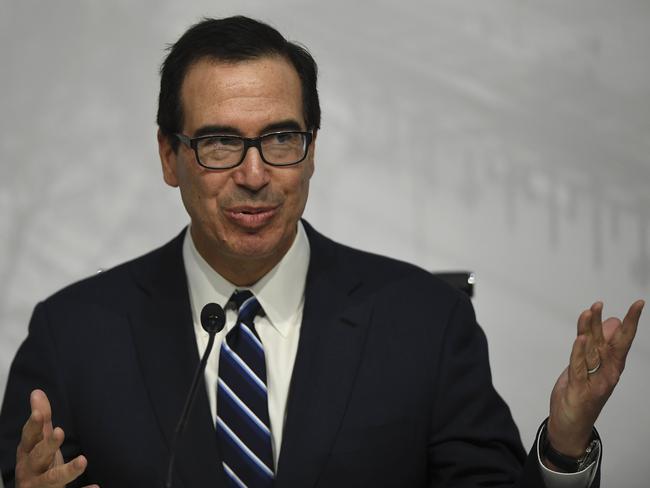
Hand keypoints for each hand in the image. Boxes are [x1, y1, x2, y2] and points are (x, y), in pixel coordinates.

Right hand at [15, 389, 97, 487]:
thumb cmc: (37, 465)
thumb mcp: (37, 442)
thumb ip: (40, 420)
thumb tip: (36, 392)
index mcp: (27, 453)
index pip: (29, 437)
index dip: (33, 426)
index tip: (38, 414)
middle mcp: (31, 470)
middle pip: (39, 457)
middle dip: (48, 445)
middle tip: (60, 431)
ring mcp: (42, 486)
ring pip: (53, 479)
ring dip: (67, 470)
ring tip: (83, 460)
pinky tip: (96, 487)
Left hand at [547, 300, 644, 458]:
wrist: (570, 425)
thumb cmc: (582, 393)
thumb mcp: (591, 365)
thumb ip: (598, 343)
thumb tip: (611, 321)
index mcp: (611, 366)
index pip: (623, 340)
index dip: (631, 322)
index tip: (638, 304)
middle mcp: (607, 372)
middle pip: (615, 344)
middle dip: (624, 324)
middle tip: (633, 306)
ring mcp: (594, 381)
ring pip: (594, 351)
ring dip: (591, 328)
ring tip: (592, 309)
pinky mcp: (579, 388)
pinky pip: (578, 366)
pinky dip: (579, 352)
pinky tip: (580, 338)